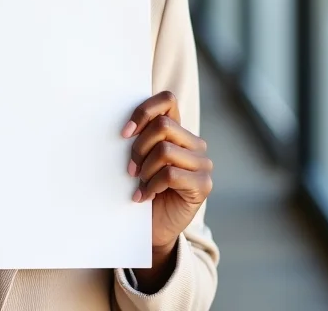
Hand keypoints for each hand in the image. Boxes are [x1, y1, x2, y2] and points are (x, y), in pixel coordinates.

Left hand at [122, 91, 212, 254]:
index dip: (143, 111)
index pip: (167, 100)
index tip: (124, 133)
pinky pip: (170, 174)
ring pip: (165, 149)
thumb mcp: (139, 157)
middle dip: (139, 147)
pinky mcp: (203, 185)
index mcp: (178, 131)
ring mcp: (202, 164)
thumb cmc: (142, 187)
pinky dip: (152, 185)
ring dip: (145, 169)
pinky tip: (145, 196)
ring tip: (140, 183)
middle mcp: (194, 143)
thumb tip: (124, 124)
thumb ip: (139, 136)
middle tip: (130, 169)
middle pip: (163, 125)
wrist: (152, 226)